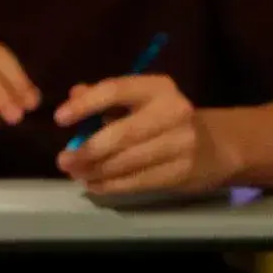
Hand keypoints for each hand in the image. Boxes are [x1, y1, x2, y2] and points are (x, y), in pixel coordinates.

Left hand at [54, 74, 238, 194]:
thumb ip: (103, 97)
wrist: (212, 145)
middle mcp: (173, 111)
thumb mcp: (137, 100)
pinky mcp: (181, 171)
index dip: (85, 105)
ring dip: (95, 171)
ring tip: (75, 174)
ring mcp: (181, 144)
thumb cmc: (160, 119)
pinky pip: (137, 181)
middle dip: (87, 150)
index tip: (59, 119)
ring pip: (127, 162)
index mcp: (157, 87)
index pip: (115, 90)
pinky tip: (94, 184)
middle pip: (120, 134)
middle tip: (62, 160)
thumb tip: (73, 96)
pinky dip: (110, 185)